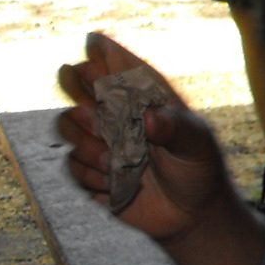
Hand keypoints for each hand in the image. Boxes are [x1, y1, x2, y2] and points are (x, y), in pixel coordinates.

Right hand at [55, 35, 263, 264]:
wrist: (189, 213)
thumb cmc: (198, 168)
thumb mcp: (198, 145)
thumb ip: (177, 129)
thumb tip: (150, 118)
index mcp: (144, 94)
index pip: (116, 59)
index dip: (101, 50)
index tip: (97, 56)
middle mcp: (116, 111)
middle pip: (76, 80)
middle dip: (76, 88)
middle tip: (98, 116)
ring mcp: (99, 139)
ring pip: (66, 122)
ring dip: (83, 141)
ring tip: (110, 160)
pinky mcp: (89, 169)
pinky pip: (70, 164)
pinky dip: (88, 174)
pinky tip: (113, 183)